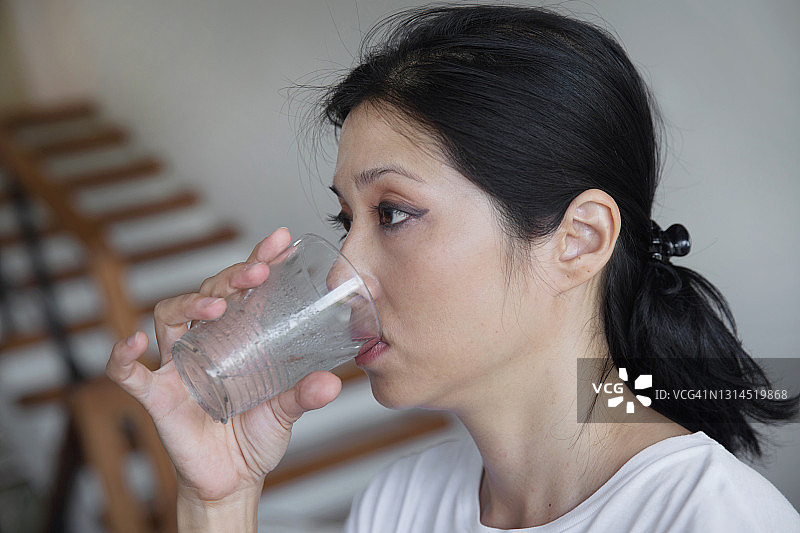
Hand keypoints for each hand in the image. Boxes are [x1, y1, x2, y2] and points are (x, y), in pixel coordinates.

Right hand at [106, 228, 341, 513]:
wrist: (233, 479)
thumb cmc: (256, 435)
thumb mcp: (285, 410)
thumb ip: (304, 395)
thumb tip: (332, 383)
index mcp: (239, 337)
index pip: (245, 288)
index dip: (260, 260)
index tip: (281, 240)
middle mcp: (206, 342)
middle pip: (208, 293)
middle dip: (230, 276)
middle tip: (257, 272)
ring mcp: (178, 365)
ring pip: (170, 316)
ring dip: (191, 302)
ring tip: (218, 305)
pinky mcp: (158, 395)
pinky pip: (130, 372)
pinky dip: (125, 355)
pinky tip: (135, 340)